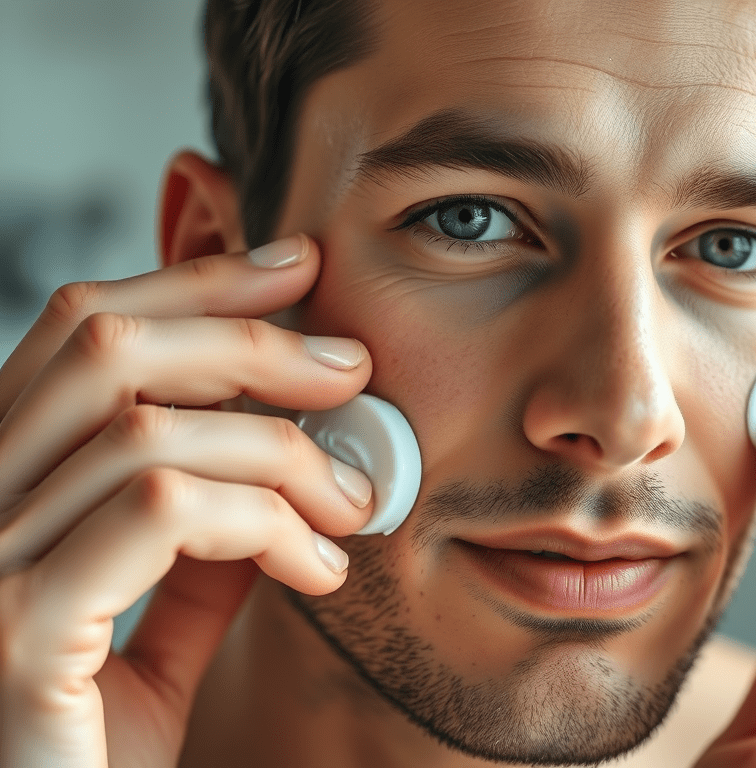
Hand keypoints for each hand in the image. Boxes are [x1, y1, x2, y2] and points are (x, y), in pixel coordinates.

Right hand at [0, 235, 373, 766]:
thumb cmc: (79, 753)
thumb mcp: (147, 634)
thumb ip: (193, 554)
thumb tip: (267, 475)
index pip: (79, 332)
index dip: (194, 283)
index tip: (296, 266)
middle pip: (108, 349)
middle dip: (252, 341)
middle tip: (351, 370)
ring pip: (148, 431)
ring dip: (283, 453)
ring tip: (352, 503)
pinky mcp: (18, 636)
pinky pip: (166, 514)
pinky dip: (267, 523)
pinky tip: (318, 567)